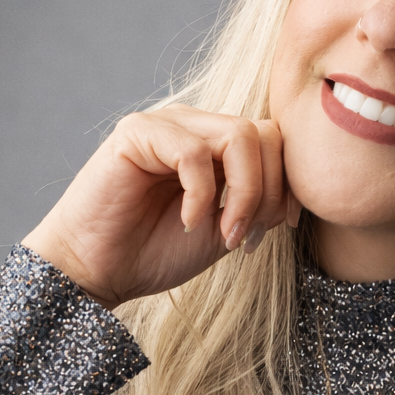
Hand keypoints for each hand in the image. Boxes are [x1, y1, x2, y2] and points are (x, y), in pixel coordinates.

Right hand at [22, 106, 298, 308]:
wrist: (98, 271)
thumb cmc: (156, 252)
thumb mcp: (226, 227)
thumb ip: (258, 200)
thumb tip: (296, 188)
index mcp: (217, 144)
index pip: (274, 140)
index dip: (285, 183)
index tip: (276, 228)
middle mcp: (194, 125)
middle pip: (264, 134)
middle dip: (268, 191)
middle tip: (245, 236)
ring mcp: (166, 123)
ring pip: (239, 136)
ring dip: (243, 193)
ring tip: (224, 233)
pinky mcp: (137, 132)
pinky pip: (195, 153)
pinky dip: (201, 195)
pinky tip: (188, 223)